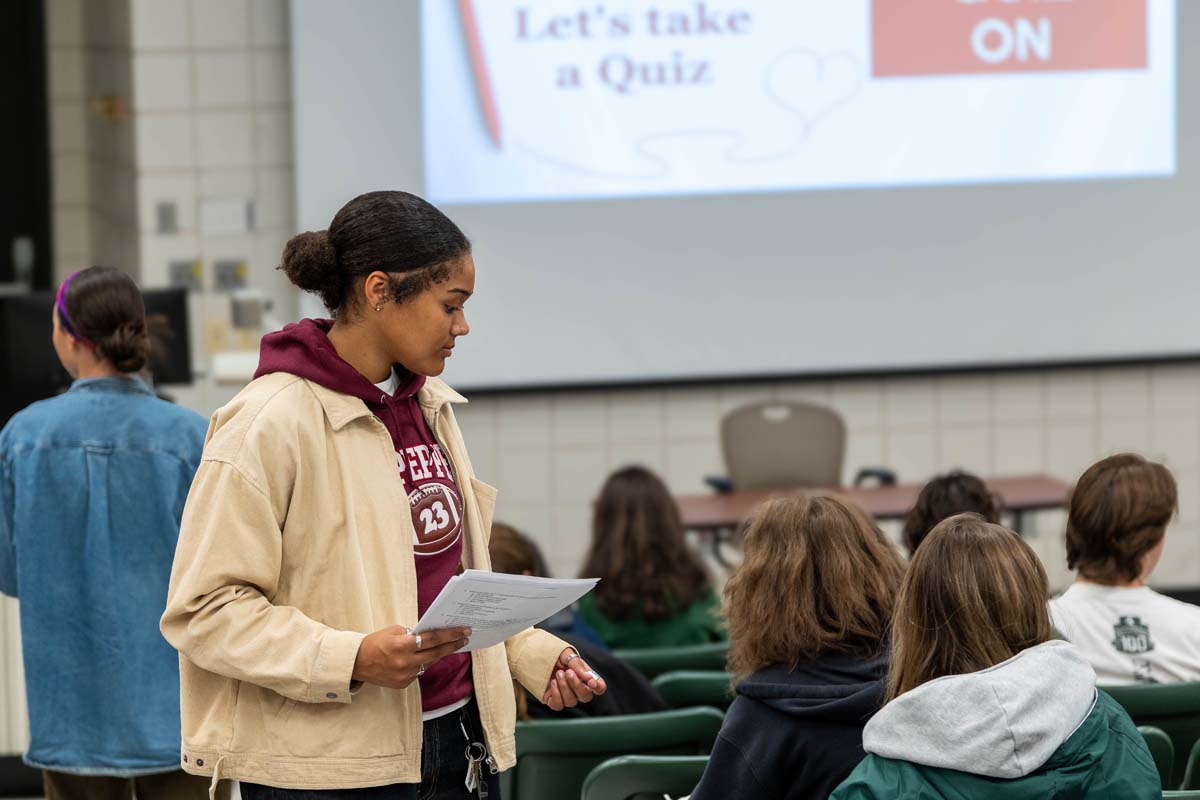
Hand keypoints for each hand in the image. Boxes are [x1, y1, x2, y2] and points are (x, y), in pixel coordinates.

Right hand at [352, 625, 470, 689]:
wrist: (356, 663)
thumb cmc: (374, 643)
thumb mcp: (393, 631)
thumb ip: (412, 634)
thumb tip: (431, 635)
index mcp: (402, 645)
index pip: (432, 639)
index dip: (450, 634)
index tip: (464, 631)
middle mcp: (405, 662)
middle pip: (436, 653)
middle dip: (453, 645)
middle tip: (464, 638)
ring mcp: (405, 675)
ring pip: (429, 663)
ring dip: (439, 654)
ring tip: (449, 646)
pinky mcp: (403, 684)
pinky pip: (419, 672)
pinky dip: (422, 664)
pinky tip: (424, 657)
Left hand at [541, 647, 608, 709]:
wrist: (533, 654)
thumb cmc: (552, 652)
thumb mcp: (566, 654)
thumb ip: (577, 665)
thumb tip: (589, 678)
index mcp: (585, 676)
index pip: (599, 687)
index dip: (599, 687)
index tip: (592, 682)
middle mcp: (577, 688)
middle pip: (586, 697)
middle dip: (577, 685)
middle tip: (567, 672)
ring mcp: (565, 695)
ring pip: (571, 702)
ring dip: (565, 687)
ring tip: (557, 674)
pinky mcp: (553, 700)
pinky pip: (558, 705)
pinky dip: (556, 694)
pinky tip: (552, 683)